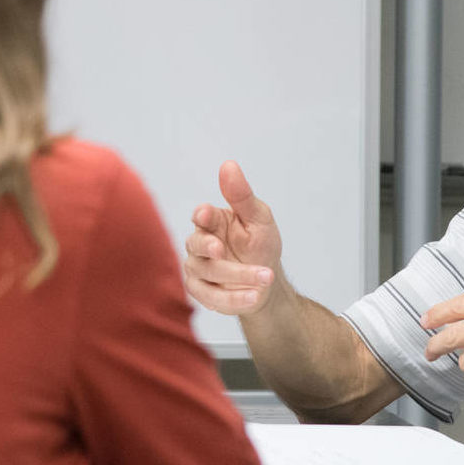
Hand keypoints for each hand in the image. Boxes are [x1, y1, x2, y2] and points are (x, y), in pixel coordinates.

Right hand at [182, 161, 282, 315]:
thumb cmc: (260, 245)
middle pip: (196, 245)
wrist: (267, 282)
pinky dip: (233, 299)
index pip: (200, 216)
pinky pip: (211, 298)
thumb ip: (242, 195)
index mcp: (212, 222)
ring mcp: (198, 270)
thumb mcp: (258, 218)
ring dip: (237, 276)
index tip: (206, 215)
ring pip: (206, 273)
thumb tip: (228, 165)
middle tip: (221, 249)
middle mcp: (199, 245)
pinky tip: (254, 296)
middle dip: (208, 248)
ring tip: (265, 277)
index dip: (202, 216)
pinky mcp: (202, 293)